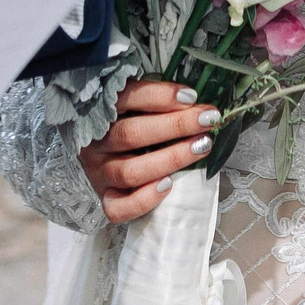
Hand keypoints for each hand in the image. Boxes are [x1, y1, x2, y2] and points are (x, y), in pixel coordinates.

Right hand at [81, 80, 220, 222]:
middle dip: (176, 125)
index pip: (127, 99)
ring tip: (201, 147)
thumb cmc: (136, 126)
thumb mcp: (140, 106)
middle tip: (208, 120)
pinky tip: (169, 185)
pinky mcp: (106, 199)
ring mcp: (99, 173)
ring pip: (130, 171)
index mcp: (102, 112)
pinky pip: (119, 208)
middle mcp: (97, 143)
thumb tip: (195, 98)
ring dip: (171, 158)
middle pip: (131, 134)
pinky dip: (145, 199)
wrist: (113, 162)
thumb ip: (158, 101)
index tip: (191, 96)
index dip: (160, 96)